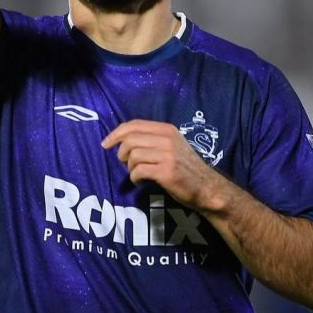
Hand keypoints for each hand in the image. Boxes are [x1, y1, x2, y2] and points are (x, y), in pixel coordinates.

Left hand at [101, 120, 220, 209]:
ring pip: (133, 156)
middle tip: (125, 164)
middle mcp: (167, 139)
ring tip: (138, 174)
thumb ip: (151, 139)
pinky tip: (141, 182)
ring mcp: (168, 155)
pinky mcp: (166, 172)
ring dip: (130, 168)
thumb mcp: (171, 146)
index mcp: (167, 129)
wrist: (207, 188)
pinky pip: (138, 171)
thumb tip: (122, 140)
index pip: (134, 125)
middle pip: (130, 140)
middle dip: (121, 153)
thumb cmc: (185, 168)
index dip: (116, 133)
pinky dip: (134, 178)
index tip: (105, 143)